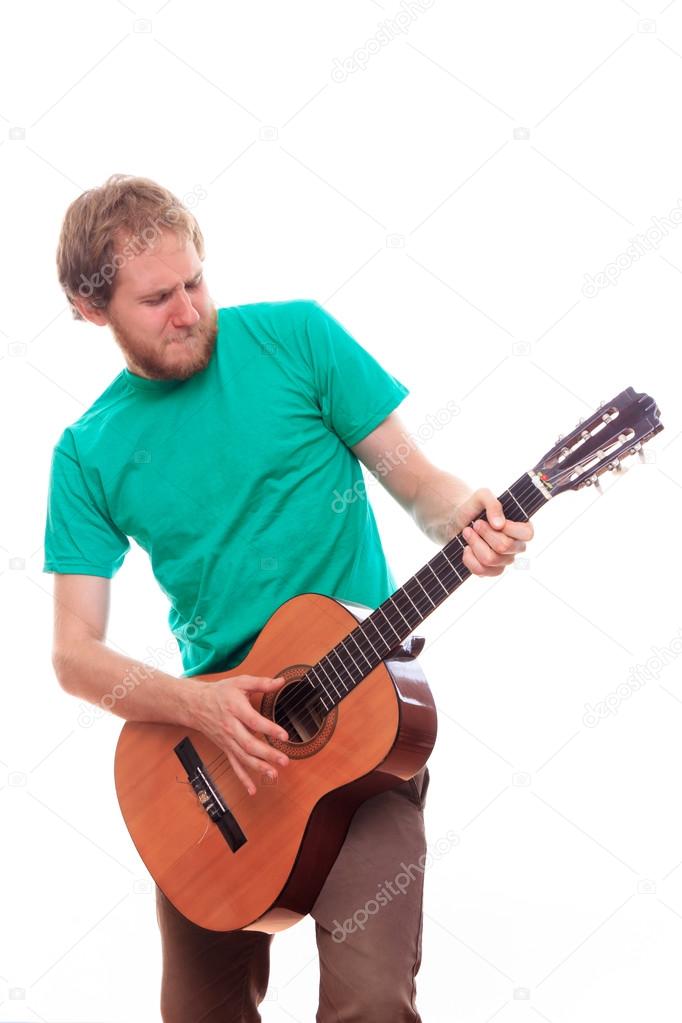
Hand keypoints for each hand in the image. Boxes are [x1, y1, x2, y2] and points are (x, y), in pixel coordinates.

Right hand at [187, 674, 289, 795]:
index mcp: (235, 709)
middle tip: (284, 760)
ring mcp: (227, 740)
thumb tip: (281, 681)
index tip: (285, 735)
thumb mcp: (240, 682)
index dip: (269, 729)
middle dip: (267, 754)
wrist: (195, 704)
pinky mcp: (225, 748)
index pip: (254, 721)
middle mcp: (230, 728)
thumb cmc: (220, 692)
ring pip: (242, 757)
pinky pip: (234, 765)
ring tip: (274, 774)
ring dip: (258, 768)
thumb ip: (261, 683)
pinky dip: (243, 778)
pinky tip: (253, 789)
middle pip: (249, 744)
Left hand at [451, 487, 533, 576]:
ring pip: (490, 559)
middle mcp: (517, 546)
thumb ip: (493, 504)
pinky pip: (481, 571)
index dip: (508, 528)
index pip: (527, 534)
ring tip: (467, 532)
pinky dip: (469, 559)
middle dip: (484, 533)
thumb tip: (499, 525)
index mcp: (522, 528)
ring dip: (474, 543)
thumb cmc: (474, 507)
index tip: (492, 520)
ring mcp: (504, 560)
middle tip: (476, 524)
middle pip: (504, 546)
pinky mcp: (491, 571)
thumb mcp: (482, 496)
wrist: (457, 520)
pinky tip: (466, 548)